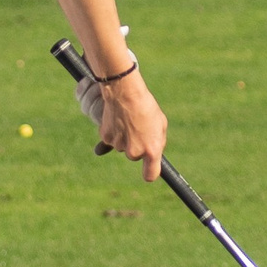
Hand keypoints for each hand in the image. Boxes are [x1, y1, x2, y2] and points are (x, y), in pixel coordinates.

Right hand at [95, 67, 166, 182]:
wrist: (125, 92)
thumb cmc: (146, 106)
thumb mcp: (160, 125)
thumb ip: (157, 142)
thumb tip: (153, 153)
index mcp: (151, 149)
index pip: (150, 175)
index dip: (149, 172)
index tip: (148, 170)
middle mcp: (134, 152)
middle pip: (134, 156)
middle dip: (136, 145)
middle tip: (138, 127)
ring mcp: (119, 146)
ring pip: (122, 147)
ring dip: (124, 137)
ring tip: (128, 120)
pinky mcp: (106, 138)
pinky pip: (111, 139)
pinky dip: (113, 131)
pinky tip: (118, 118)